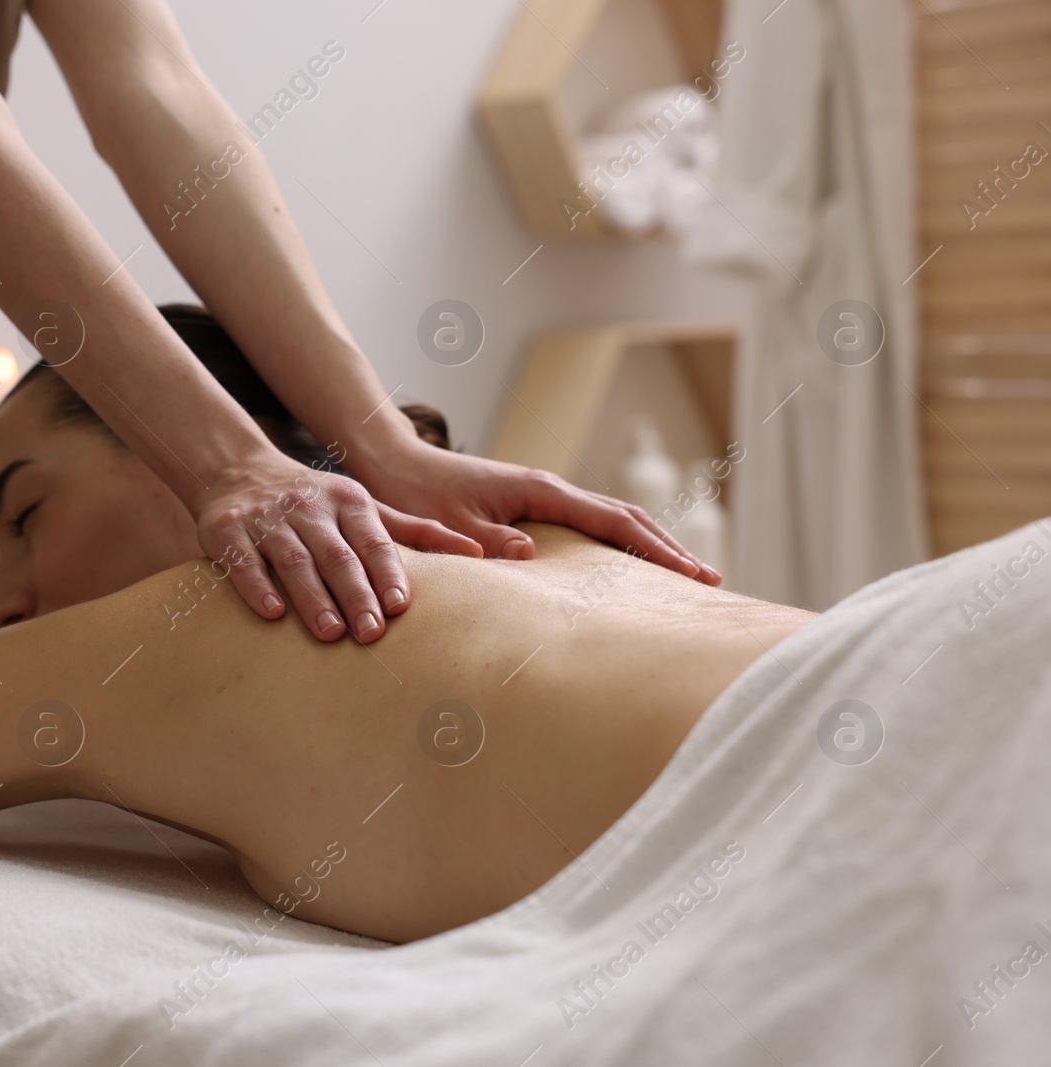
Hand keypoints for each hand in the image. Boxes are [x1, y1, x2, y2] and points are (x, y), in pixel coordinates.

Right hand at [192, 450, 480, 644]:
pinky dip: (258, 586)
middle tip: (372, 634)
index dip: (386, 572)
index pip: (372, 539)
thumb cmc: (314, 502)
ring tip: (330, 633)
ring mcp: (266, 518)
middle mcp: (309, 507)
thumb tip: (478, 553)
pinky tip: (273, 614)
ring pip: (294, 559)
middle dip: (356, 594)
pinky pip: (243, 561)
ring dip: (313, 597)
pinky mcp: (226, 530)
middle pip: (337, 554)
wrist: (236, 470)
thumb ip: (415, 531)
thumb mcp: (363, 507)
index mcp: (348, 501)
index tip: (400, 607)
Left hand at [362, 441, 721, 584]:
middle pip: (625, 519)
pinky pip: (586, 531)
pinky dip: (616, 548)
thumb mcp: (448, 523)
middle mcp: (550, 492)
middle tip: (710, 583)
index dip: (656, 548)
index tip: (693, 574)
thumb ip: (486, 541)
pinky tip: (626, 573)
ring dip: (647, 548)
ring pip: (610, 523)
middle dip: (668, 549)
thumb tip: (531, 558)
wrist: (393, 465)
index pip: (614, 520)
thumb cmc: (417, 494)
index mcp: (541, 491)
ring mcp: (543, 501)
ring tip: (683, 581)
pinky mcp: (530, 512)